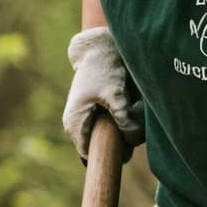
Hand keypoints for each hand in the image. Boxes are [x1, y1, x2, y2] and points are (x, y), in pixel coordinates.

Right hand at [62, 28, 142, 157]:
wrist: (97, 50)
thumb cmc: (104, 70)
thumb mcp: (116, 94)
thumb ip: (124, 119)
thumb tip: (133, 141)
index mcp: (75, 122)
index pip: (88, 154)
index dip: (106, 157)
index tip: (126, 155)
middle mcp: (73, 123)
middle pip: (95, 146)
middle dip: (114, 144)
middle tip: (133, 134)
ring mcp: (79, 118)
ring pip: (100, 136)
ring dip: (116, 133)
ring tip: (129, 120)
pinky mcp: (87, 112)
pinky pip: (102, 127)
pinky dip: (115, 124)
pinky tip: (124, 113)